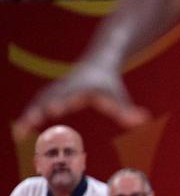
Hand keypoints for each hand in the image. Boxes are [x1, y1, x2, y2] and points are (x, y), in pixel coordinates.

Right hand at [15, 62, 146, 135]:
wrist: (98, 62)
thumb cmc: (109, 83)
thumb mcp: (118, 96)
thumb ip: (128, 110)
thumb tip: (142, 120)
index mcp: (81, 86)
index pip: (71, 93)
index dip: (63, 100)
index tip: (56, 108)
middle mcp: (65, 87)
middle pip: (50, 97)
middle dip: (40, 109)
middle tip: (29, 122)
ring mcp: (56, 89)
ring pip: (39, 101)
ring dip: (29, 115)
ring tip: (20, 132)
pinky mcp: (51, 93)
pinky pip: (36, 104)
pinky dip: (29, 115)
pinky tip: (21, 130)